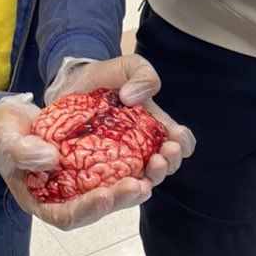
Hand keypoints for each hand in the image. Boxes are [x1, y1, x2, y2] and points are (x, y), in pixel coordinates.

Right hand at [0, 93, 155, 230]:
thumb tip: (51, 158)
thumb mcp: (5, 139)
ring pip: (108, 192)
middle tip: (140, 185)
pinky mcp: (87, 166)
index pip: (67, 216)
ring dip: (131, 186)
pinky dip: (128, 165)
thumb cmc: (3, 133)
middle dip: (119, 199)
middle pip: (95, 208)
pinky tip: (145, 156)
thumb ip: (23, 151)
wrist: (9, 118)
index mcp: (40, 201)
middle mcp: (62, 197)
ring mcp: (76, 183)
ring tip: (151, 173)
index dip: (88, 209)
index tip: (105, 195)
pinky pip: (110, 171)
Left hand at [45, 54, 195, 178]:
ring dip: (149, 180)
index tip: (175, 140)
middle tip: (161, 158)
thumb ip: (143, 76)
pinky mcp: (100, 168)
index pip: (181, 142)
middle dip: (168, 164)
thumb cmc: (107, 76)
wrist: (72, 82)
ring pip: (143, 180)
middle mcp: (144, 147)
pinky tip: (117, 187)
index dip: (183, 145)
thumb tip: (134, 98)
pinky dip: (118, 189)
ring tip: (145, 175)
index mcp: (158, 126)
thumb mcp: (129, 67)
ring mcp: (122, 160)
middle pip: (165, 166)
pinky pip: (112, 184)